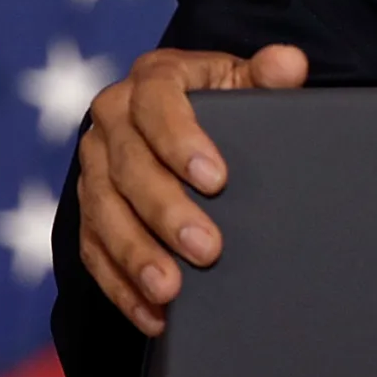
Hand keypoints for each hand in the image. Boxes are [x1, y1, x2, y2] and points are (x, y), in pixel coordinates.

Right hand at [74, 43, 306, 335]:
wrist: (181, 118)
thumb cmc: (223, 100)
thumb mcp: (245, 81)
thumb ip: (268, 75)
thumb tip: (289, 63)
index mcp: (152, 78)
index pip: (157, 104)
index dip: (181, 140)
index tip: (217, 179)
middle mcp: (111, 119)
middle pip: (129, 167)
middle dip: (166, 212)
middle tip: (207, 249)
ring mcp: (93, 167)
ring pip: (104, 214)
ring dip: (136, 256)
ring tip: (170, 291)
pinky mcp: (87, 210)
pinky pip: (94, 251)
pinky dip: (120, 286)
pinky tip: (151, 314)